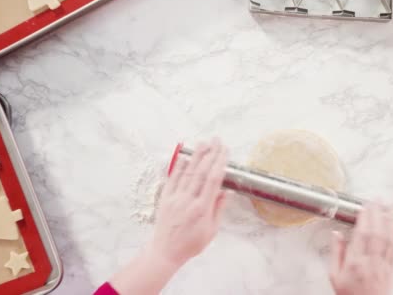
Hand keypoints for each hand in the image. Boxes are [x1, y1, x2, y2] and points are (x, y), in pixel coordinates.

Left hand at [149, 139, 228, 268]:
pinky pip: (172, 179)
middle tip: (216, 140)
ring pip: (187, 172)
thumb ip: (218, 209)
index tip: (225, 151)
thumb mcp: (212, 230)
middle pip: (201, 171)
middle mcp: (188, 200)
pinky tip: (184, 156)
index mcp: (202, 209)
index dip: (220, 163)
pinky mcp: (165, 198)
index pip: (213, 180)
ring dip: (196, 156)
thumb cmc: (191, 244)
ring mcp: (175, 198)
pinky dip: (179, 166)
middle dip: (210, 153)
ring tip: (203, 142)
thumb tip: (227, 191)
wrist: (165, 252)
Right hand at [329, 203, 392, 294]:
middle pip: (376, 233)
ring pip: (389, 238)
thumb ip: (336, 253)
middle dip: (378, 214)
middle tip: (378, 199)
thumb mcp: (334, 276)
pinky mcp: (392, 268)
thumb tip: (336, 234)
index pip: (361, 235)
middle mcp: (371, 262)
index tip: (365, 206)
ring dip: (391, 220)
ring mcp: (383, 265)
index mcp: (355, 263)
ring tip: (392, 205)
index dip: (365, 218)